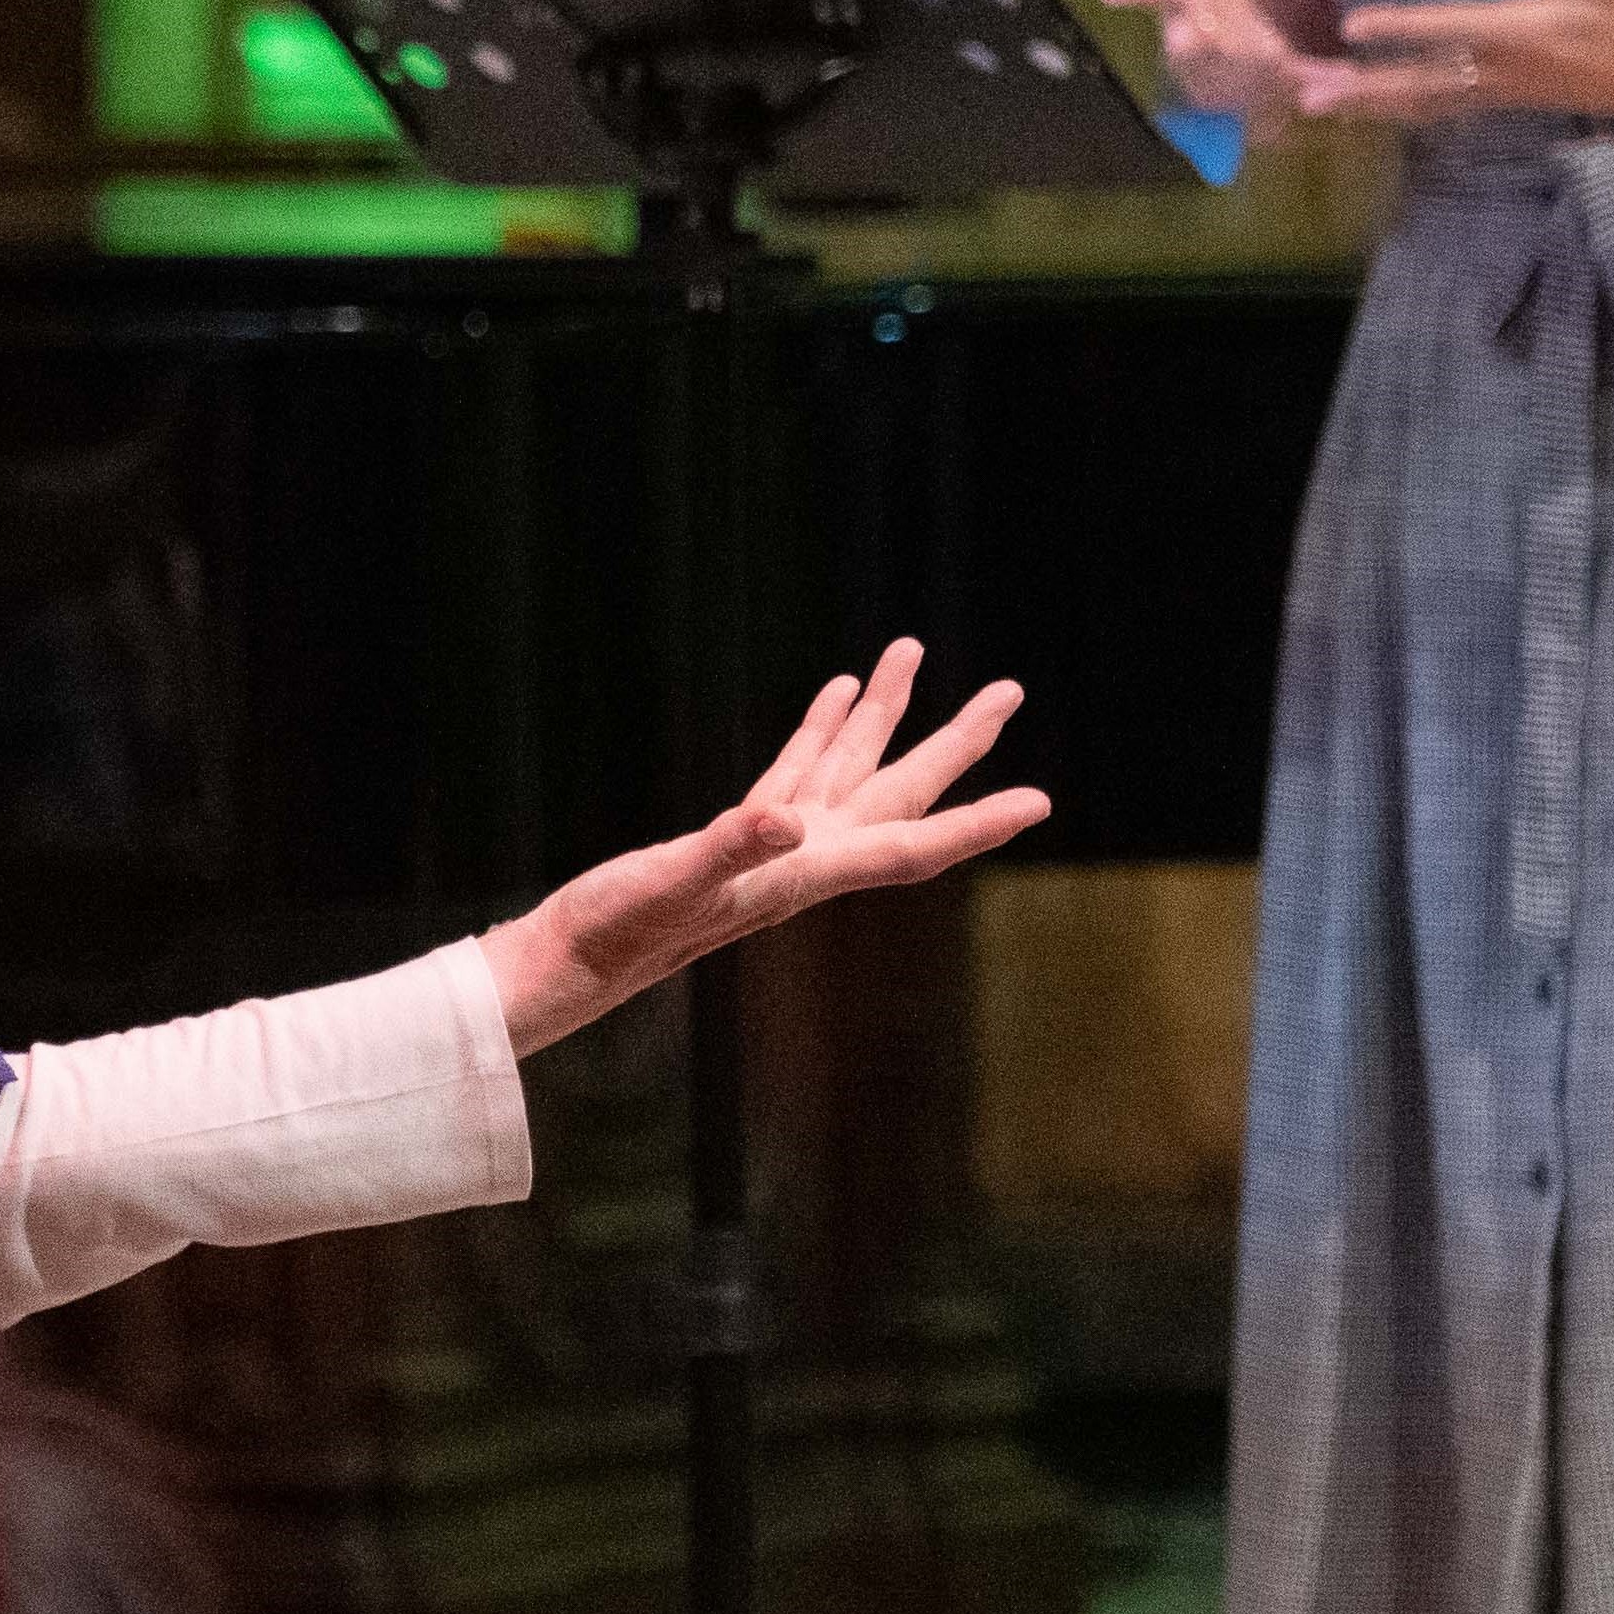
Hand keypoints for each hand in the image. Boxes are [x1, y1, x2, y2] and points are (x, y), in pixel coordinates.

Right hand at [482, 640, 1045, 1059]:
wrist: (574, 963)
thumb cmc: (620, 931)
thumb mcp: (673, 882)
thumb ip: (730, 846)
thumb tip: (784, 819)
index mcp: (804, 872)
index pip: (910, 845)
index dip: (977, 823)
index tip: (1039, 802)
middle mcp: (804, 859)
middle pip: (902, 794)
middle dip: (957, 744)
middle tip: (1009, 690)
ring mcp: (773, 844)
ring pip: (851, 768)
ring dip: (885, 714)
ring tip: (909, 650)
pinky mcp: (735, 832)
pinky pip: (798, 767)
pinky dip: (822, 728)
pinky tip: (838, 693)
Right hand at [1095, 0, 1310, 130]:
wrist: (1221, 71)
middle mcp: (1201, 37)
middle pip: (1188, 41)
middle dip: (1188, 40)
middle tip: (1184, 40)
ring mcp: (1238, 62)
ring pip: (1242, 64)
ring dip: (1253, 61)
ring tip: (1269, 55)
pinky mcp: (1279, 77)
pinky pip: (1300, 79)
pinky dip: (1319, 81)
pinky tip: (1342, 76)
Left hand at [1305, 0, 1613, 133]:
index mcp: (1523, 32)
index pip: (1448, 29)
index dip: (1398, 27)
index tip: (1349, 25)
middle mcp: (1505, 70)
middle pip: (1419, 83)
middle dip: (1360, 88)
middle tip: (1303, 93)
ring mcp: (1505, 91)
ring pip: (1424, 103)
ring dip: (1369, 104)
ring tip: (1314, 106)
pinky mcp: (1509, 99)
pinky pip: (1443, 108)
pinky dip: (1401, 110)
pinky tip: (1367, 111)